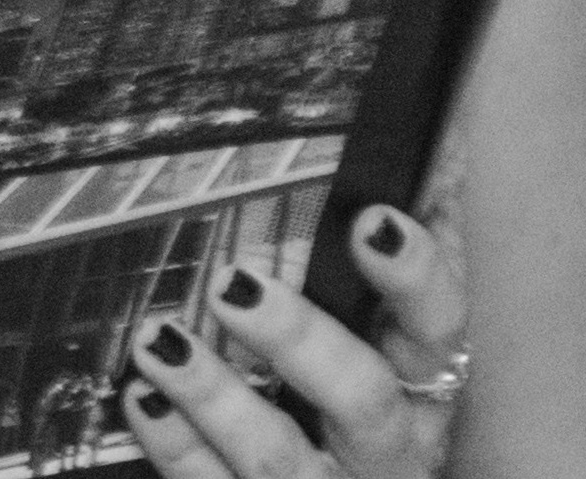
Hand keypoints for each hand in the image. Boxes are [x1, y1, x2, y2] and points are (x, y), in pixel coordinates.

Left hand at [122, 202, 471, 478]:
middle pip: (362, 398)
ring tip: (161, 338)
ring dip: (214, 395)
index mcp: (431, 387)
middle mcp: (391, 447)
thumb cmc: (372, 401)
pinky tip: (143, 394)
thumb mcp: (399, 336)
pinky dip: (176, 443)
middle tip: (235, 285)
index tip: (373, 220)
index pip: (442, 329)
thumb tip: (436, 139)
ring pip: (277, 456)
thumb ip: (405, 252)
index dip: (415, 277)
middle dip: (299, 339)